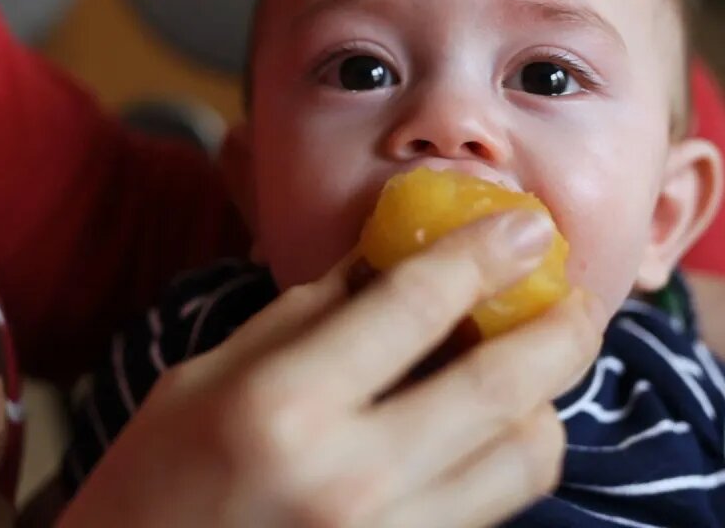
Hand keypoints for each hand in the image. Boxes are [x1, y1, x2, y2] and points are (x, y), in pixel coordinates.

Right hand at [59, 211, 603, 527]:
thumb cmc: (150, 480)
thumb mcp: (206, 375)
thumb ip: (307, 315)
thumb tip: (392, 256)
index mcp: (283, 405)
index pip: (415, 306)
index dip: (484, 252)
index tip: (526, 225)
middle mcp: (350, 478)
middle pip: (502, 385)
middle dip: (560, 324)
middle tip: (574, 291)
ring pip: (523, 460)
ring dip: (546, 400)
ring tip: (534, 365)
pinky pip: (493, 509)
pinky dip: (508, 458)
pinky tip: (492, 428)